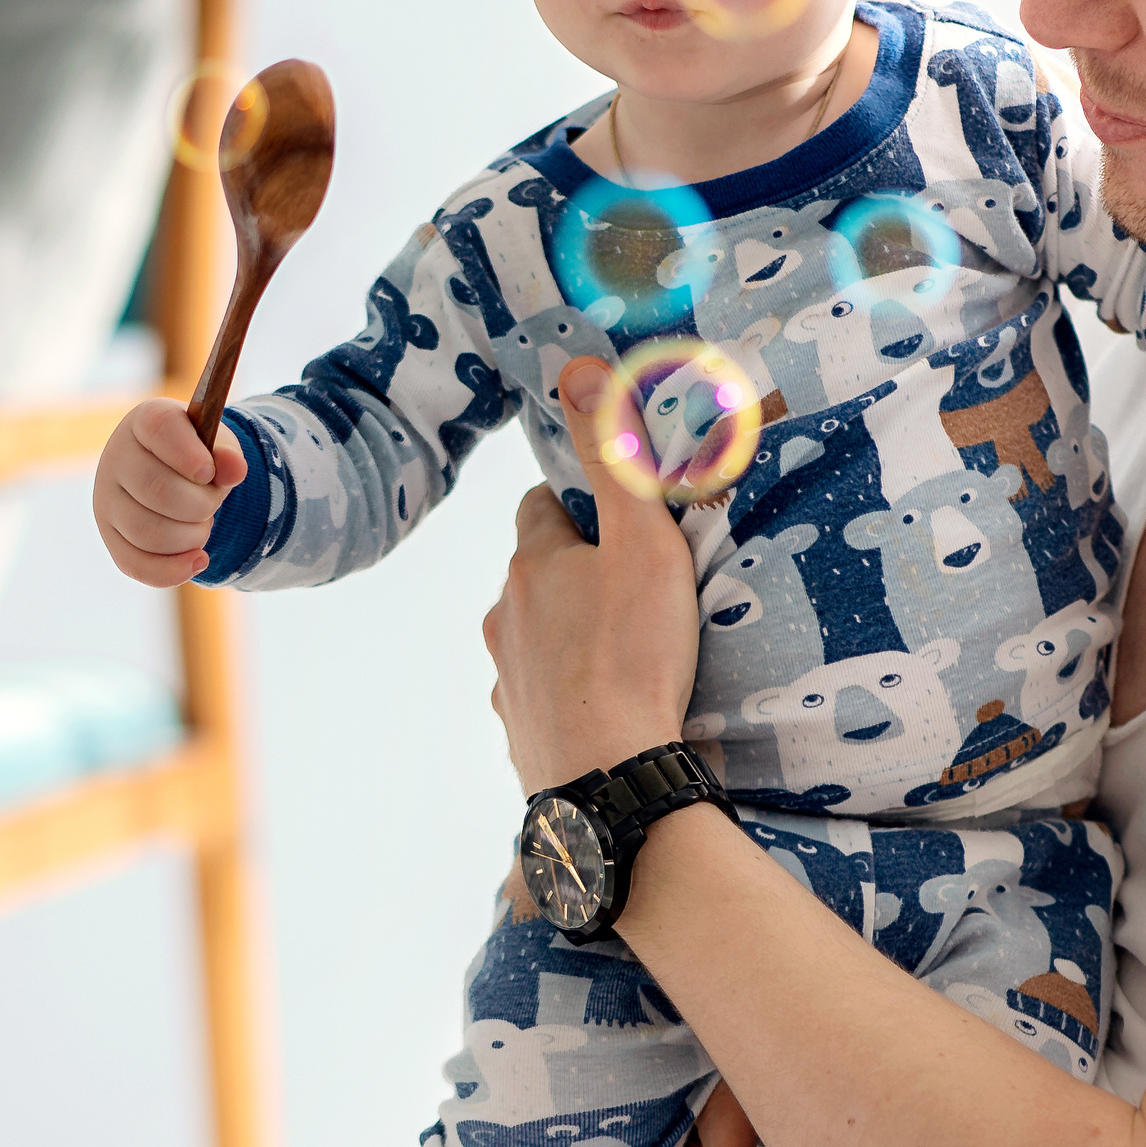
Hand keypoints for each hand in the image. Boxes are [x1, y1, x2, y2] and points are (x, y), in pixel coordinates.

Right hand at [93, 394, 246, 588]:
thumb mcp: (218, 447)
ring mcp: (106, 500)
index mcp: (144, 422)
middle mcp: (116, 458)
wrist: (175, 476)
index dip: (189, 454)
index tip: (208, 471)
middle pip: (158, 491)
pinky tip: (199, 560)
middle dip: (201, 505)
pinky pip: (136, 565)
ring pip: (149, 533)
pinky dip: (174, 570)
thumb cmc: (198, 455)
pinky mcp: (110, 537)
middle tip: (212, 503)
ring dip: (191, 537)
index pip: (160, 429)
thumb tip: (234, 469)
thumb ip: (228, 454)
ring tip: (202, 526)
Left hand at [482, 357, 700, 791]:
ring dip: (570, 637)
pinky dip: (568, 695)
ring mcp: (507, 679)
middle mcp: (504, 617)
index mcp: (532, 564)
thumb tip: (578, 368)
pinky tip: (608, 710)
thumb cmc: (632, 656)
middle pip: (538, 576)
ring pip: (536, 638)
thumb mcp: (641, 541)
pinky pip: (542, 698)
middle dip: (577, 574)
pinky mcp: (520, 734)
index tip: (618, 518)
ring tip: (628, 656)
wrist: (608, 779)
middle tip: (637, 589)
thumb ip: (614, 457)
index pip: (541, 509)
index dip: (580, 506)